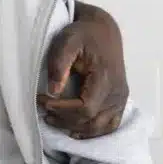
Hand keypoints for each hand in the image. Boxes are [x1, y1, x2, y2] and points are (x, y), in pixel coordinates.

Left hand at [38, 1, 127, 139]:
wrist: (104, 31)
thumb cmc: (83, 34)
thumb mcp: (67, 41)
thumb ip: (59, 64)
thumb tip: (54, 91)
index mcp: (106, 78)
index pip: (84, 108)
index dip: (61, 109)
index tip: (41, 100)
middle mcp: (117, 92)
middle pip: (91, 121)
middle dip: (64, 120)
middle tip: (44, 111)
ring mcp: (121, 99)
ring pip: (100, 127)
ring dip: (75, 128)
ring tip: (54, 119)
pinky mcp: (120, 101)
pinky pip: (109, 125)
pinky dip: (92, 132)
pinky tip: (74, 130)